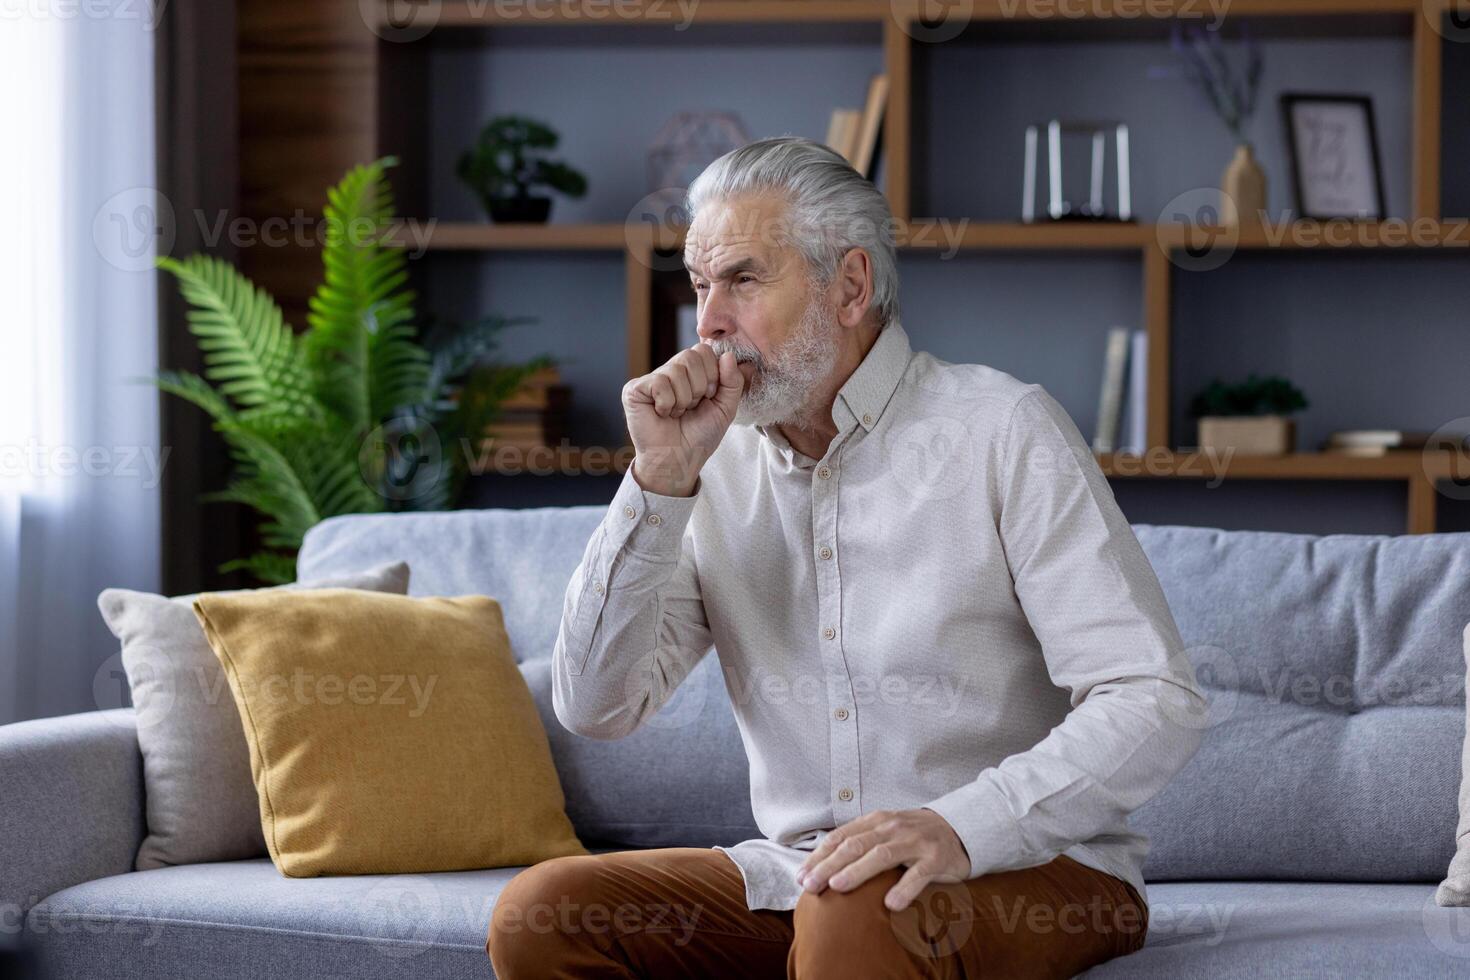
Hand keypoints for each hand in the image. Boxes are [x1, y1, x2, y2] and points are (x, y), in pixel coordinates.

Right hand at [622, 343, 749, 496]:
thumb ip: (733, 381)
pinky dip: (667, 404)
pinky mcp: (634, 389)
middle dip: (699, 387)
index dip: (713, 374)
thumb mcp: (726, 408)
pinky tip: (662, 414)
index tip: (708, 398)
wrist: (678, 461)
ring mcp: (651, 379)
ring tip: (676, 413)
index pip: (705, 350)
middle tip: (692, 407)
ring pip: (676, 370)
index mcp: (690, 373)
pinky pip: (659, 383)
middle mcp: (670, 371)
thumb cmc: (699, 437)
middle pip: (691, 355)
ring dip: (683, 400)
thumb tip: (729, 355)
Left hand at [794, 808, 970, 911]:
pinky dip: (904, 888)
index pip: (841, 837)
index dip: (820, 856)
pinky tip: (891, 904)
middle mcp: (893, 828)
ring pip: (882, 855)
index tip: (801, 876)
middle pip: (855, 845)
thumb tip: (822, 865)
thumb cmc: (912, 836)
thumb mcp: (884, 831)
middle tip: (810, 885)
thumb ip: (859, 842)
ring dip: (857, 871)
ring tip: (837, 887)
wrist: (958, 829)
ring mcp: (915, 842)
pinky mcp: (936, 859)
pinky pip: (919, 874)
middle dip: (829, 865)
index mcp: (876, 821)